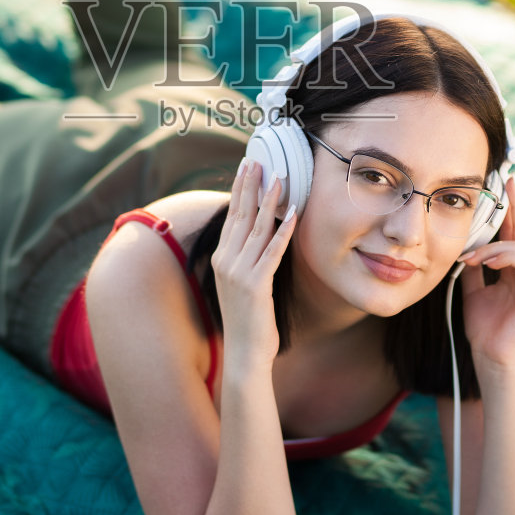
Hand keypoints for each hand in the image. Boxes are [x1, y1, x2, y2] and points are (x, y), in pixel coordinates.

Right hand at [210, 160, 296, 372]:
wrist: (244, 355)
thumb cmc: (248, 321)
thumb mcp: (243, 285)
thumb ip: (248, 259)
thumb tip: (261, 235)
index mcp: (221, 259)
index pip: (231, 216)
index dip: (240, 190)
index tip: (247, 167)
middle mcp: (226, 261)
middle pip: (240, 215)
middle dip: (250, 185)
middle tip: (257, 160)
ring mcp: (238, 273)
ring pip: (256, 228)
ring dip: (269, 200)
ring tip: (279, 177)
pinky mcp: (255, 285)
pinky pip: (272, 251)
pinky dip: (283, 230)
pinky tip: (293, 212)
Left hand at [458, 176, 514, 374]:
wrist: (492, 357)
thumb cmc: (484, 328)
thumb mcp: (473, 290)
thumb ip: (474, 268)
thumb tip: (465, 248)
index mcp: (511, 270)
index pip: (510, 234)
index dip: (507, 211)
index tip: (501, 187)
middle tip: (509, 183)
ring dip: (492, 245)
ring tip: (470, 256)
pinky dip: (503, 257)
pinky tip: (484, 261)